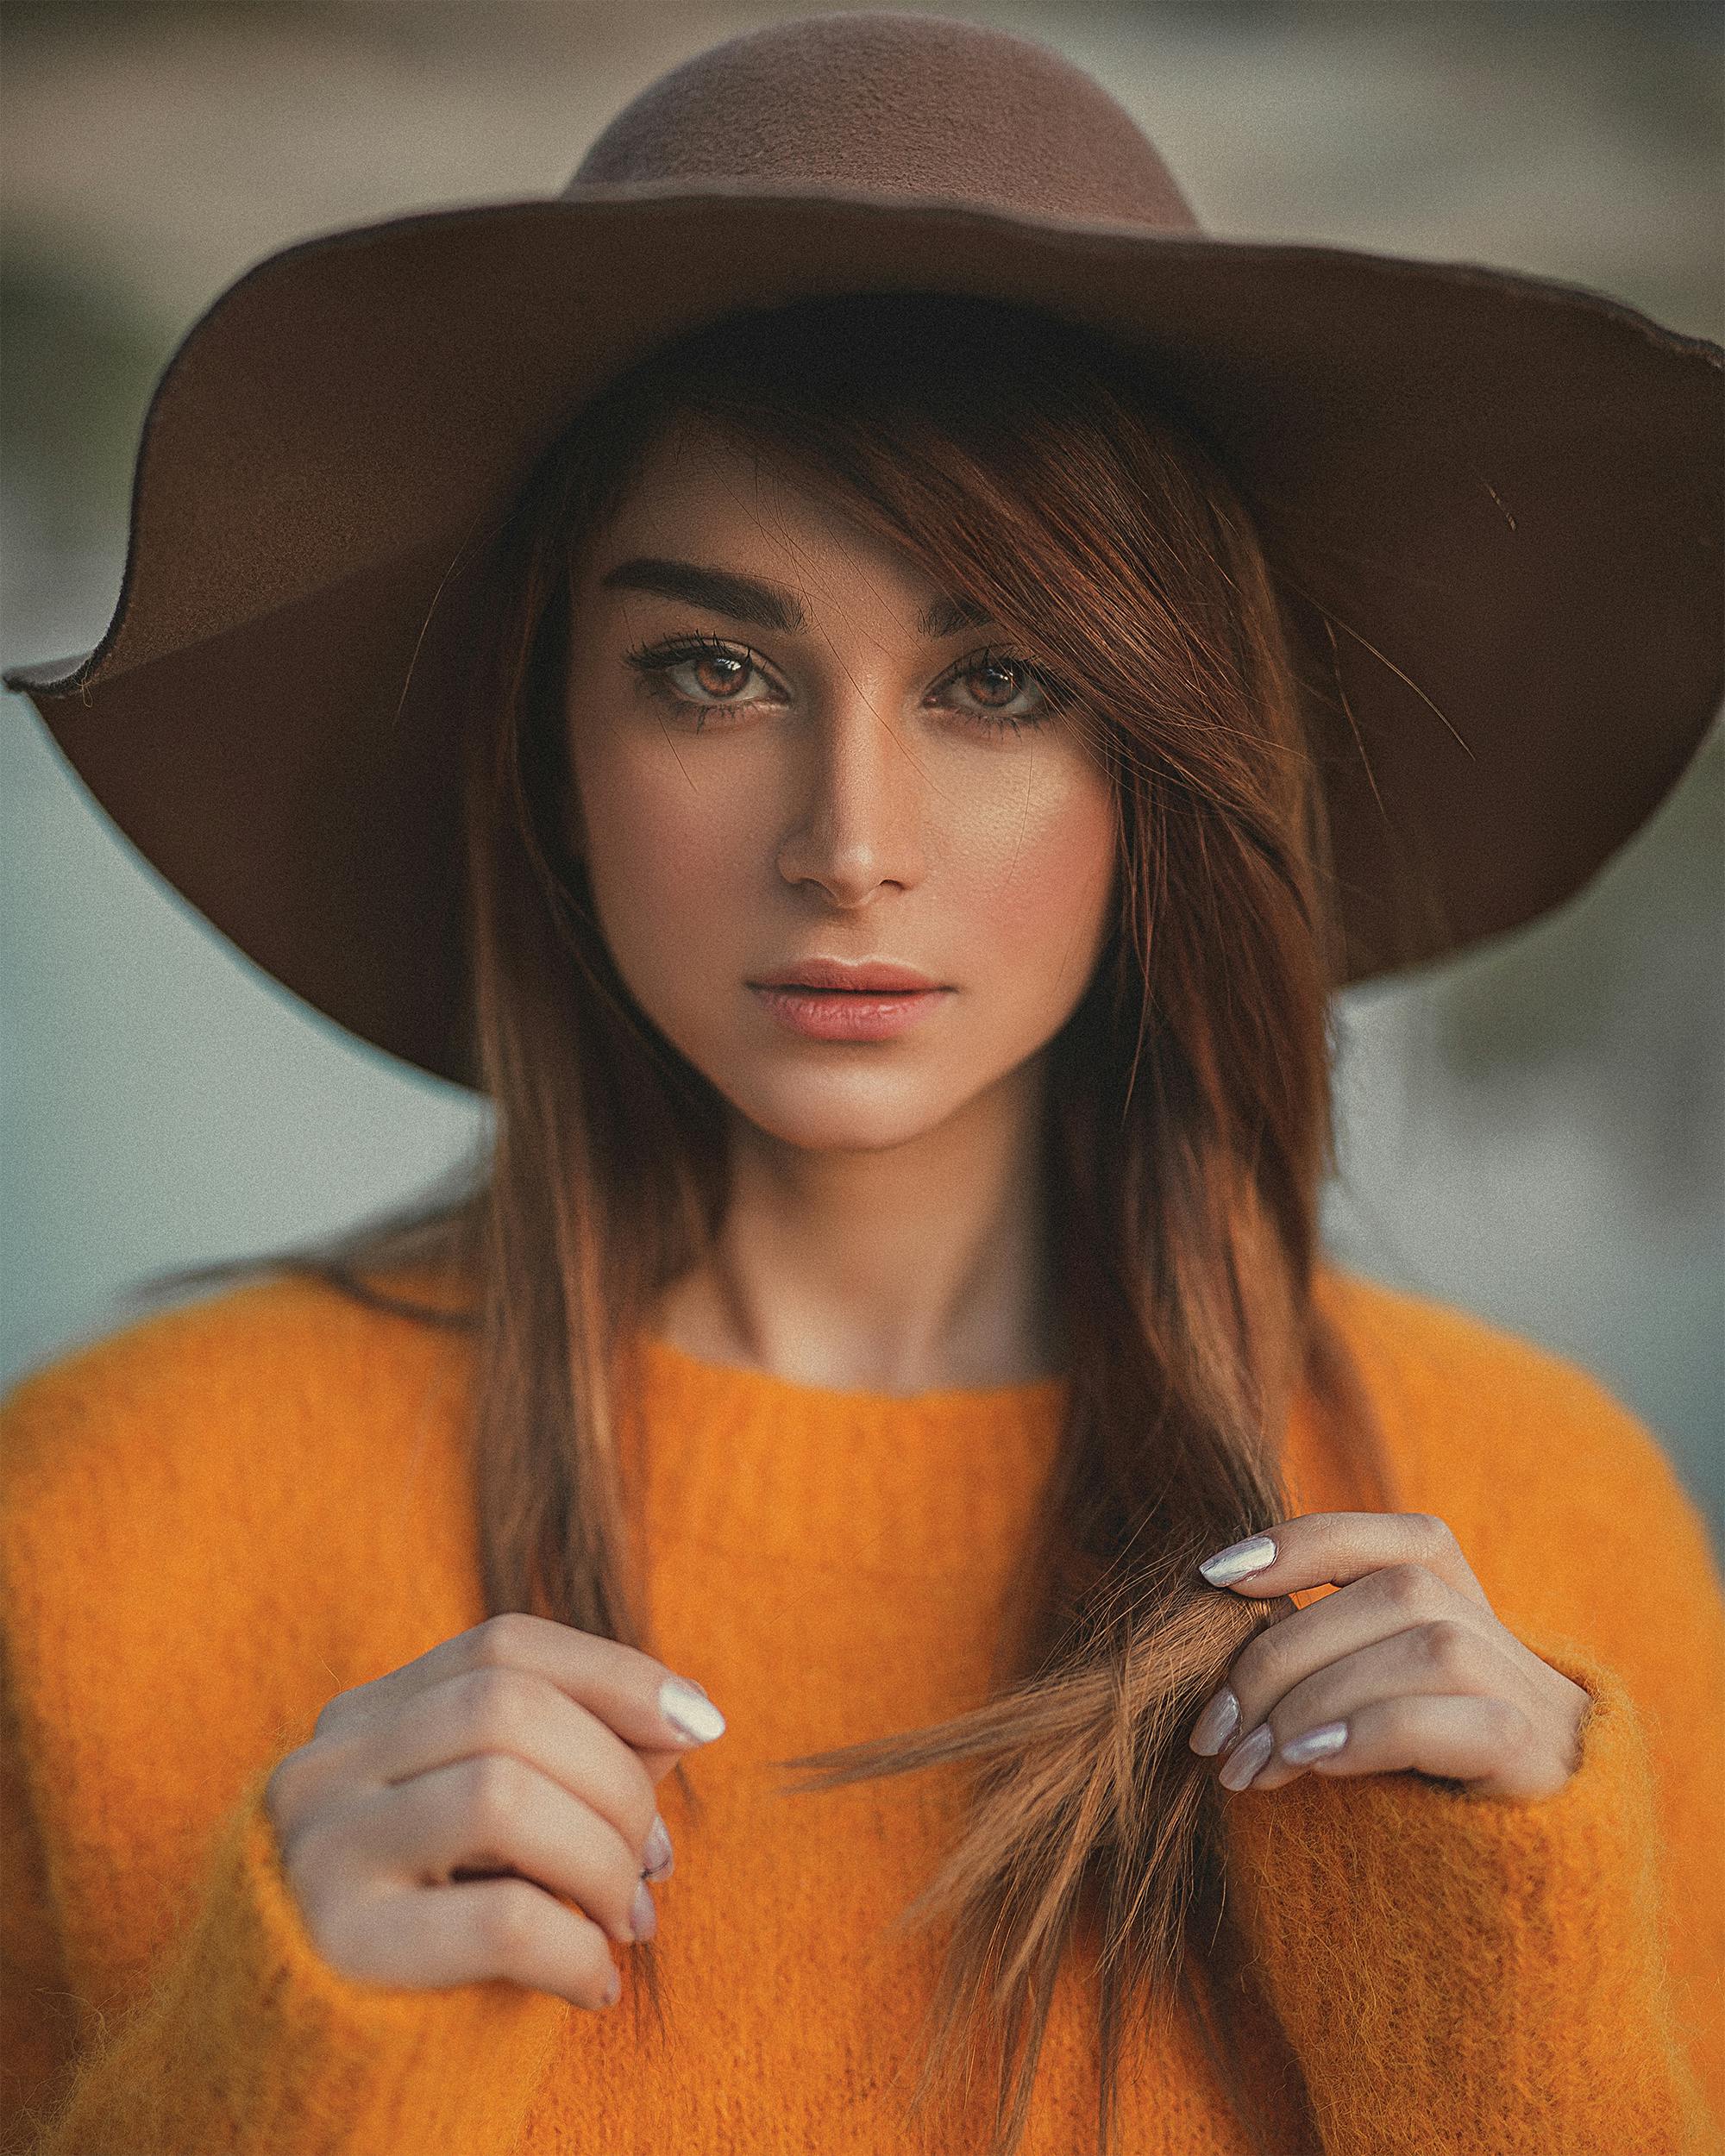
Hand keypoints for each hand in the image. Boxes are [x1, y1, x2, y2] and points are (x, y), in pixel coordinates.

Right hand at [264, 1614, 725, 2009]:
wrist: (313, 2069)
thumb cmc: (436, 1935)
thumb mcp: (496, 1833)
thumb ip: (576, 1763)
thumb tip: (687, 1716)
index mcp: (366, 1719)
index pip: (505, 1646)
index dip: (617, 1673)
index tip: (704, 1723)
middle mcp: (325, 1766)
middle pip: (508, 1708)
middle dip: (615, 1780)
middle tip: (654, 1864)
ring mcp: (317, 1850)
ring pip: (500, 1794)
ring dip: (600, 1859)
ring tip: (628, 1921)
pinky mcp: (334, 1947)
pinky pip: (497, 1920)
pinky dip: (577, 1950)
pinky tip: (594, 1986)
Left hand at [1187, 1512, 1592, 1802]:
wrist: (1534, 1951)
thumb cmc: (1417, 1838)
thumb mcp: (1368, 1738)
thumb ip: (1326, 1677)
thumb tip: (1217, 1634)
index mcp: (1477, 1634)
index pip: (1411, 1539)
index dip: (1313, 1540)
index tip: (1215, 1575)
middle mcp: (1520, 1659)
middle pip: (1401, 1590)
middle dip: (1285, 1652)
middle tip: (1217, 1731)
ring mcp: (1545, 1715)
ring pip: (1432, 1644)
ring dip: (1317, 1697)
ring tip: (1253, 1765)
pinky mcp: (1550, 1780)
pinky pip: (1470, 1721)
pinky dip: (1372, 1731)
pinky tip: (1310, 1767)